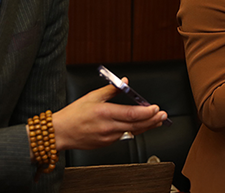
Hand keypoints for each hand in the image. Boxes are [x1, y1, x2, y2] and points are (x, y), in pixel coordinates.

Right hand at [51, 80, 166, 150]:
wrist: (61, 133)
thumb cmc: (74, 114)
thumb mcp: (92, 96)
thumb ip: (111, 89)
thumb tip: (125, 82)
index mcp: (104, 113)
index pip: (131, 114)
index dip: (146, 112)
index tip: (156, 108)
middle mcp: (108, 127)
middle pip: (136, 125)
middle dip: (152, 120)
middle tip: (163, 115)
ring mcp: (108, 137)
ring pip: (133, 132)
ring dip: (147, 127)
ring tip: (158, 121)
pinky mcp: (107, 143)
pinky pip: (124, 136)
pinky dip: (134, 131)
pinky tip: (141, 126)